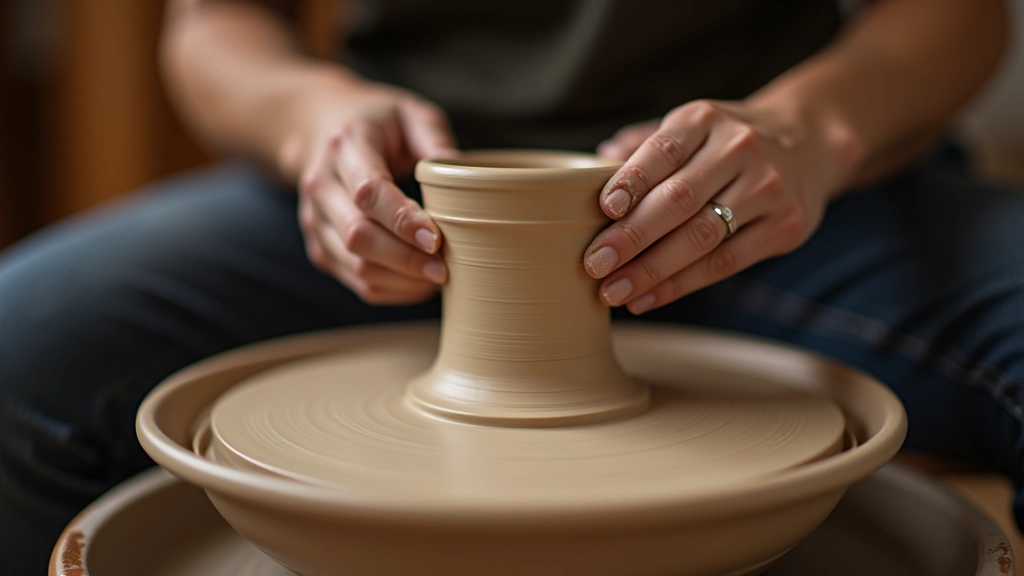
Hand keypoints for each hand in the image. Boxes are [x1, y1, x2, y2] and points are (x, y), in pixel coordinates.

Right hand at [286, 70, 456, 304]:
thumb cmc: (375, 122)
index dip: (402, 220)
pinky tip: (417, 283)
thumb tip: (462, 177)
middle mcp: (321, 184)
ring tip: (437, 278)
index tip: (436, 238)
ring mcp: (315, 219)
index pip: (368, 191)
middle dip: (405, 259)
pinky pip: (353, 280)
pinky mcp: (319, 245)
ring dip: (400, 279)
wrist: (317, 127)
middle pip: (358, 235)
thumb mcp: (409, 112)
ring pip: (354, 264)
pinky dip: (389, 289)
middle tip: (445, 268)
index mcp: (346, 145)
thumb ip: (434, 138)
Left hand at [585, 99, 855, 313]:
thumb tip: (596, 160)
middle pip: (678, 200)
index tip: (603, 210)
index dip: (631, 181)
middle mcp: (739, 149)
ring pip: (701, 237)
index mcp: (705, 120)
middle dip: (631, 237)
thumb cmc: (726, 142)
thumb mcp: (690, 127)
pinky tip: (648, 297)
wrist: (808, 142)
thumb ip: (644, 145)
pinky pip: (724, 262)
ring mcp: (767, 188)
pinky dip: (681, 284)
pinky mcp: (785, 226)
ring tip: (614, 291)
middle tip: (594, 265)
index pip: (662, 151)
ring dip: (651, 270)